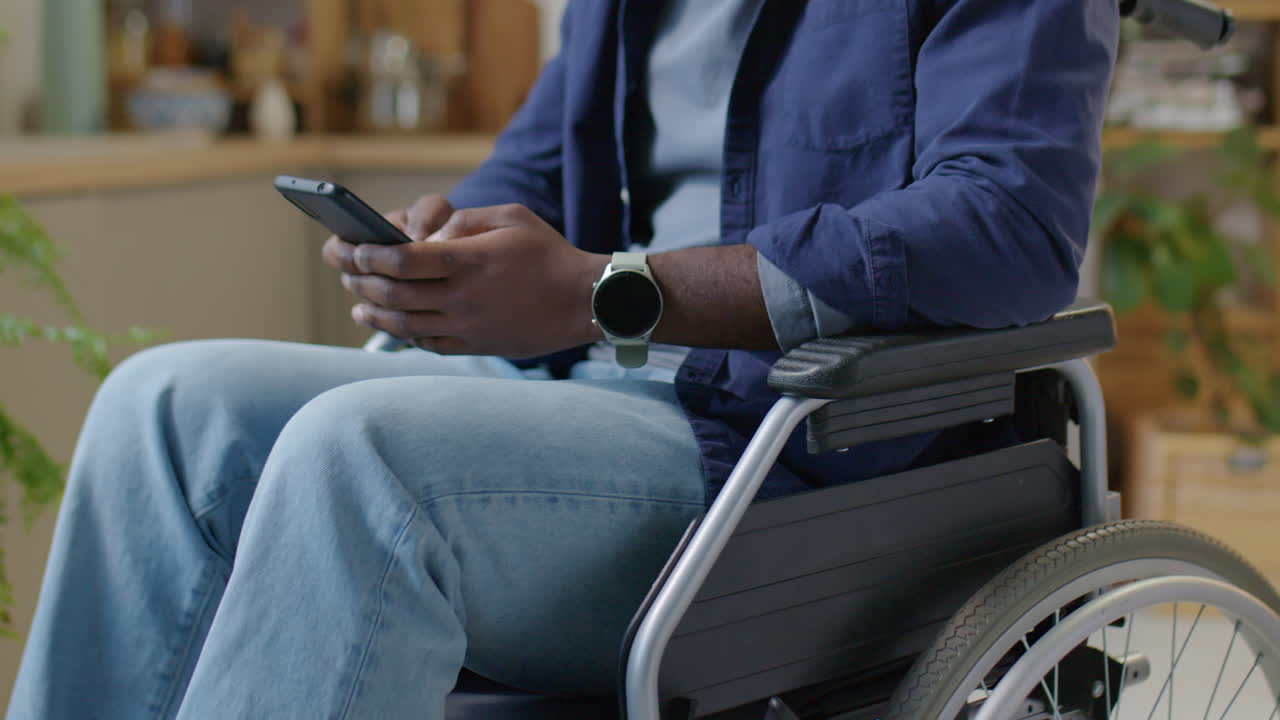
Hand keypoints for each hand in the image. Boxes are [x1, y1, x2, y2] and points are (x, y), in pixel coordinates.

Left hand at [325, 203, 608, 357]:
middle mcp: (463, 297)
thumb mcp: (511, 217)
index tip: (353, 248)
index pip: (400, 260)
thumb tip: (427, 234)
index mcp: (469, 260)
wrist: (586, 300)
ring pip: (403, 323)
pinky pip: (428, 343)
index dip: (368, 255)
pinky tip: (391, 323)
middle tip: (342, 269)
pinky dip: (402, 334)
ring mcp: (468, 326)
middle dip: (357, 280)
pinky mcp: (476, 345)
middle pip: (392, 293)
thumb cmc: (549, 252)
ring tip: (356, 301)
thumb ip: (464, 220)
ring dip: (372, 311)